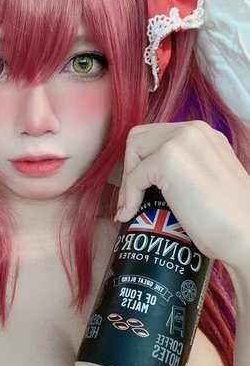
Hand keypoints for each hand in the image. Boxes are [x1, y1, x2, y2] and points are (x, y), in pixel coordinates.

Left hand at [115, 121, 249, 272]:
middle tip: (130, 199)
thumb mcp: (206, 179)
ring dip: (127, 180)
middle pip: (139, 138)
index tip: (137, 191)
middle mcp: (193, 131)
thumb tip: (150, 178)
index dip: (140, 163)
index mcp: (203, 135)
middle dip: (129, 169)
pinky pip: (134, 177)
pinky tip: (130, 215)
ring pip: (132, 150)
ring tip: (129, 207)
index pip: (155, 136)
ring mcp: (181, 142)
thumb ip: (184, 169)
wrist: (246, 234)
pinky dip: (128, 197)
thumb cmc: (228, 218)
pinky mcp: (169, 160)